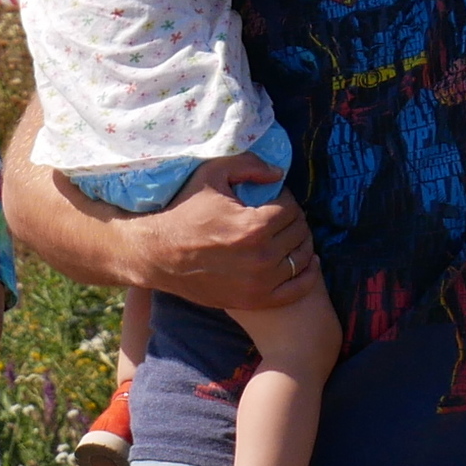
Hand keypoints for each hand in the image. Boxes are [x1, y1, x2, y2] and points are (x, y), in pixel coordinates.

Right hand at [135, 152, 315, 310]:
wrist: (157, 254)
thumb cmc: (184, 212)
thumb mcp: (212, 175)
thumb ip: (249, 166)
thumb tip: (279, 173)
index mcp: (253, 226)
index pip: (292, 209)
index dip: (285, 199)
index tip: (273, 198)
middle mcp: (261, 257)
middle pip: (300, 232)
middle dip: (293, 219)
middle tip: (279, 214)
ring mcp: (259, 283)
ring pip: (302, 258)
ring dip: (301, 242)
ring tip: (287, 234)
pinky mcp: (254, 300)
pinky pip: (296, 290)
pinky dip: (307, 275)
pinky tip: (307, 263)